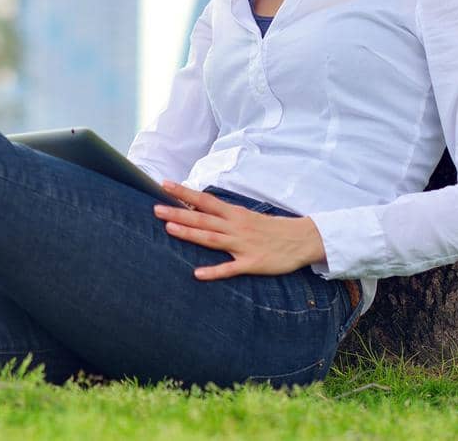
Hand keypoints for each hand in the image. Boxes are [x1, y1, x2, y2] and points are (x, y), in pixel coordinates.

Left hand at [152, 181, 325, 279]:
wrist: (302, 239)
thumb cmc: (270, 228)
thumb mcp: (246, 216)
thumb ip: (223, 214)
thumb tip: (199, 209)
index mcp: (234, 213)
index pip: (204, 200)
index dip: (184, 192)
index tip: (164, 185)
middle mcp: (235, 226)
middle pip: (202, 218)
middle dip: (178, 214)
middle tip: (155, 209)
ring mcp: (242, 245)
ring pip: (212, 239)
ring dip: (190, 234)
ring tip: (169, 230)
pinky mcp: (252, 263)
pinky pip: (230, 268)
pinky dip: (214, 271)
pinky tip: (197, 274)